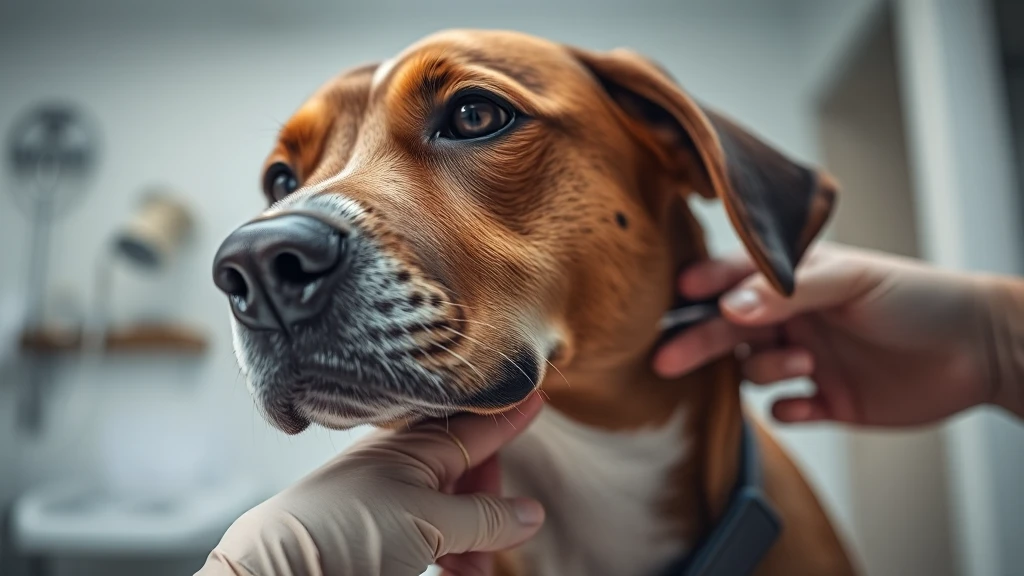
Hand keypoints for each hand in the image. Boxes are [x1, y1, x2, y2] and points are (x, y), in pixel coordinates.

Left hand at [198, 394, 544, 575]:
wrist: (273, 571)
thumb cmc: (341, 530)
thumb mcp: (426, 521)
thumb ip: (483, 517)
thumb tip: (531, 513)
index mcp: (412, 449)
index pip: (475, 428)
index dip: (507, 418)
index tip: (536, 398)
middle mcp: (401, 471)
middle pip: (468, 475)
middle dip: (491, 505)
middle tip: (502, 535)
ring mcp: (388, 506)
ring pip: (450, 514)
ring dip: (472, 542)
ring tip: (473, 572)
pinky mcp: (376, 541)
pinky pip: (428, 541)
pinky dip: (448, 557)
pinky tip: (453, 573)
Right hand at [654, 243, 1021, 426]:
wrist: (979, 350)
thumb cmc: (918, 297)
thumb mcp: (851, 280)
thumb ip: (787, 290)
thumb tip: (728, 305)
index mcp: (797, 278)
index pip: (736, 277)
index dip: (705, 285)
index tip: (679, 296)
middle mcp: (795, 317)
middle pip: (730, 330)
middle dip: (700, 343)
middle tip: (666, 360)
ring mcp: (809, 358)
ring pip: (754, 369)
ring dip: (766, 370)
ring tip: (802, 364)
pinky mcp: (827, 400)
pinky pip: (786, 410)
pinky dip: (787, 409)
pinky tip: (804, 403)